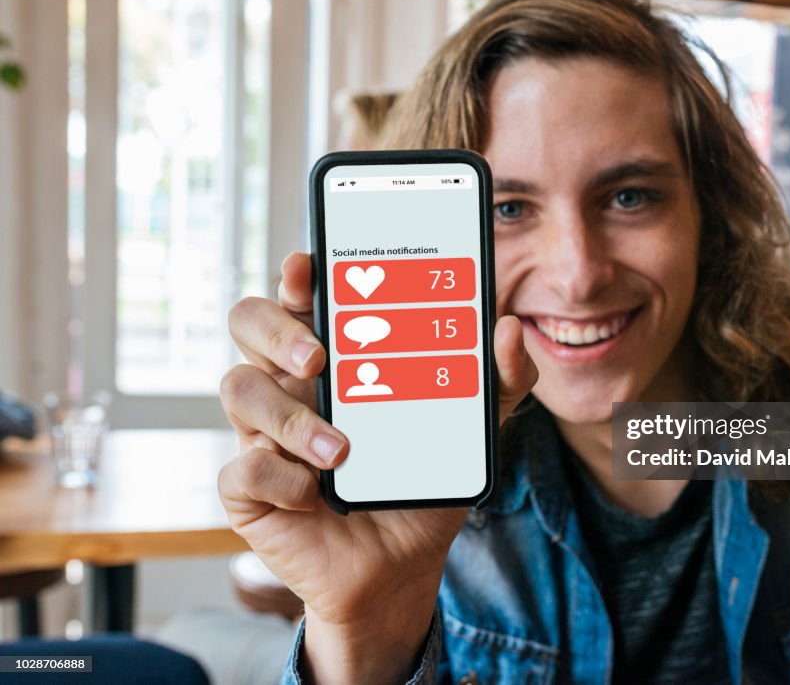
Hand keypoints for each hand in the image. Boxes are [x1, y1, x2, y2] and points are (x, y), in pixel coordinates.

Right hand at [218, 252, 536, 682]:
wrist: (402, 566)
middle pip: (248, 322)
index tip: (310, 265)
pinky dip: (280, 479)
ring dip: (288, 418)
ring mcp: (264, 434)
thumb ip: (498, 381)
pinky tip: (317, 494)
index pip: (300, 296)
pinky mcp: (251, 490)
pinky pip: (241, 470)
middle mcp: (291, 385)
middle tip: (319, 359)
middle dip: (275, 328)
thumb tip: (508, 329)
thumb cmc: (422, 483)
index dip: (296, 274)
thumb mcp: (472, 431)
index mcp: (336, 357)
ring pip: (238, 389)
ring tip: (340, 450)